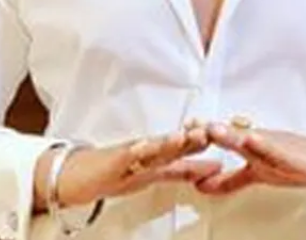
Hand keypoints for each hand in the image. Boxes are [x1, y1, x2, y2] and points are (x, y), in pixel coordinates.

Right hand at [33, 124, 219, 209]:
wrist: (80, 176)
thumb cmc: (116, 174)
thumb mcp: (157, 175)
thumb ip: (185, 169)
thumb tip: (214, 167)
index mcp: (160, 152)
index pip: (187, 143)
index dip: (205, 138)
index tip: (225, 132)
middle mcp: (148, 149)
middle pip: (174, 141)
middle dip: (193, 136)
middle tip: (212, 129)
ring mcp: (131, 154)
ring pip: (153, 146)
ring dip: (169, 141)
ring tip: (185, 136)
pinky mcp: (114, 161)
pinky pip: (127, 157)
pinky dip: (137, 151)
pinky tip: (145, 147)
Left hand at [195, 119, 305, 197]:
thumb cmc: (296, 163)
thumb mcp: (257, 174)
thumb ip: (230, 180)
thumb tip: (201, 183)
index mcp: (250, 146)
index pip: (220, 140)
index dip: (198, 137)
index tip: (174, 134)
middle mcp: (262, 141)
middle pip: (232, 135)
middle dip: (210, 132)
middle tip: (189, 127)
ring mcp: (279, 147)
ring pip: (253, 140)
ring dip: (233, 134)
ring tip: (215, 130)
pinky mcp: (298, 158)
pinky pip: (281, 152)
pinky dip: (267, 146)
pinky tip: (255, 141)